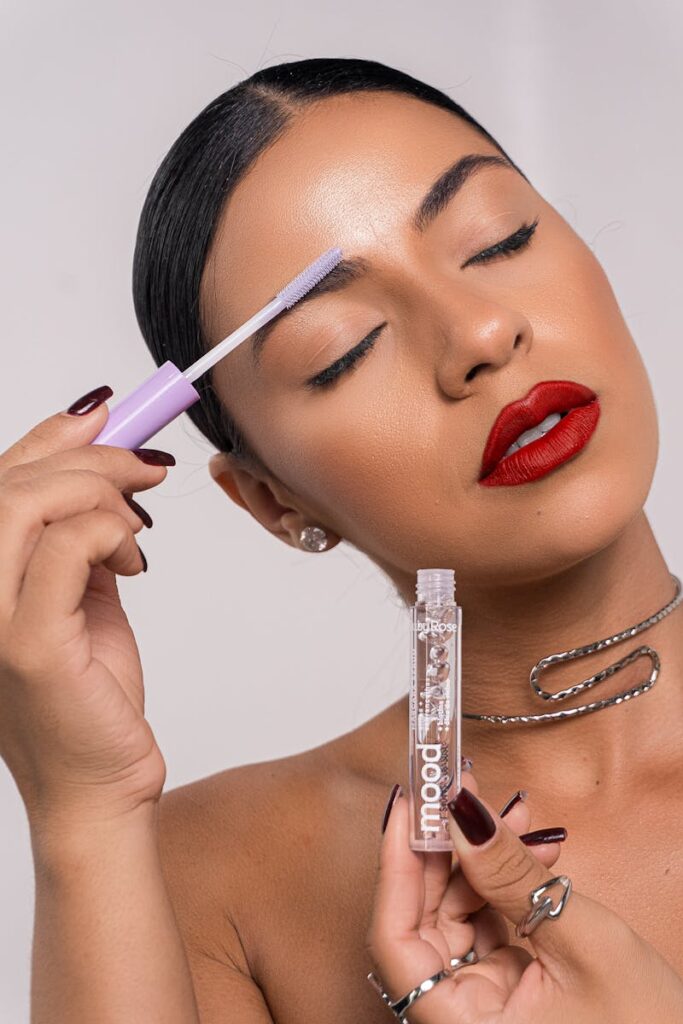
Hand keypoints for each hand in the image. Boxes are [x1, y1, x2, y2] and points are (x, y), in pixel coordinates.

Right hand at [0, 390, 173, 832]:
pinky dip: (113, 535)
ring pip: (31, 502)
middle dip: (94, 458)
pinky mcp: (28, 643)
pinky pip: (69, 547)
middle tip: (147, 468)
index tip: (110, 413)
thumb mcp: (82, 595)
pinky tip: (134, 562)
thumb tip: (105, 460)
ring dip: (103, 493)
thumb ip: (78, 534)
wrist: (98, 786)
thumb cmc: (88, 697)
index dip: (52, 434)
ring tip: (138, 525)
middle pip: (13, 482)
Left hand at [367, 773, 682, 1022]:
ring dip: (479, 859)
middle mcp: (460, 1019)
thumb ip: (512, 875)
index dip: (396, 864)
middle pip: (422, 920)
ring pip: (454, 918)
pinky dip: (502, 884)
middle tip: (459, 789)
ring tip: (513, 812)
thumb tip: (463, 812)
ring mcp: (483, 1007)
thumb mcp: (582, 941)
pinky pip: (485, 927)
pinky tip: (528, 846)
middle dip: (444, 848)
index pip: (395, 940)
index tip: (410, 803)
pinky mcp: (506, 993)